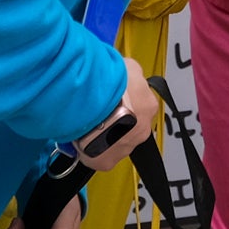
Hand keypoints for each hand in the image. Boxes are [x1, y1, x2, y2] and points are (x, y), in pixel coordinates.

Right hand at [80, 58, 159, 173]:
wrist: (92, 103)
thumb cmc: (110, 83)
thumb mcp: (128, 66)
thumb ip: (130, 73)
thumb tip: (125, 72)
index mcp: (148, 106)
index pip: (139, 105)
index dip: (122, 101)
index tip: (110, 98)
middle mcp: (141, 130)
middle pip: (128, 126)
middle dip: (115, 120)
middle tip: (98, 112)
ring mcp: (125, 149)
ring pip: (113, 142)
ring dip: (103, 135)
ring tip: (87, 124)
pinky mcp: (107, 162)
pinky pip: (98, 156)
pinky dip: (90, 150)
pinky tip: (80, 139)